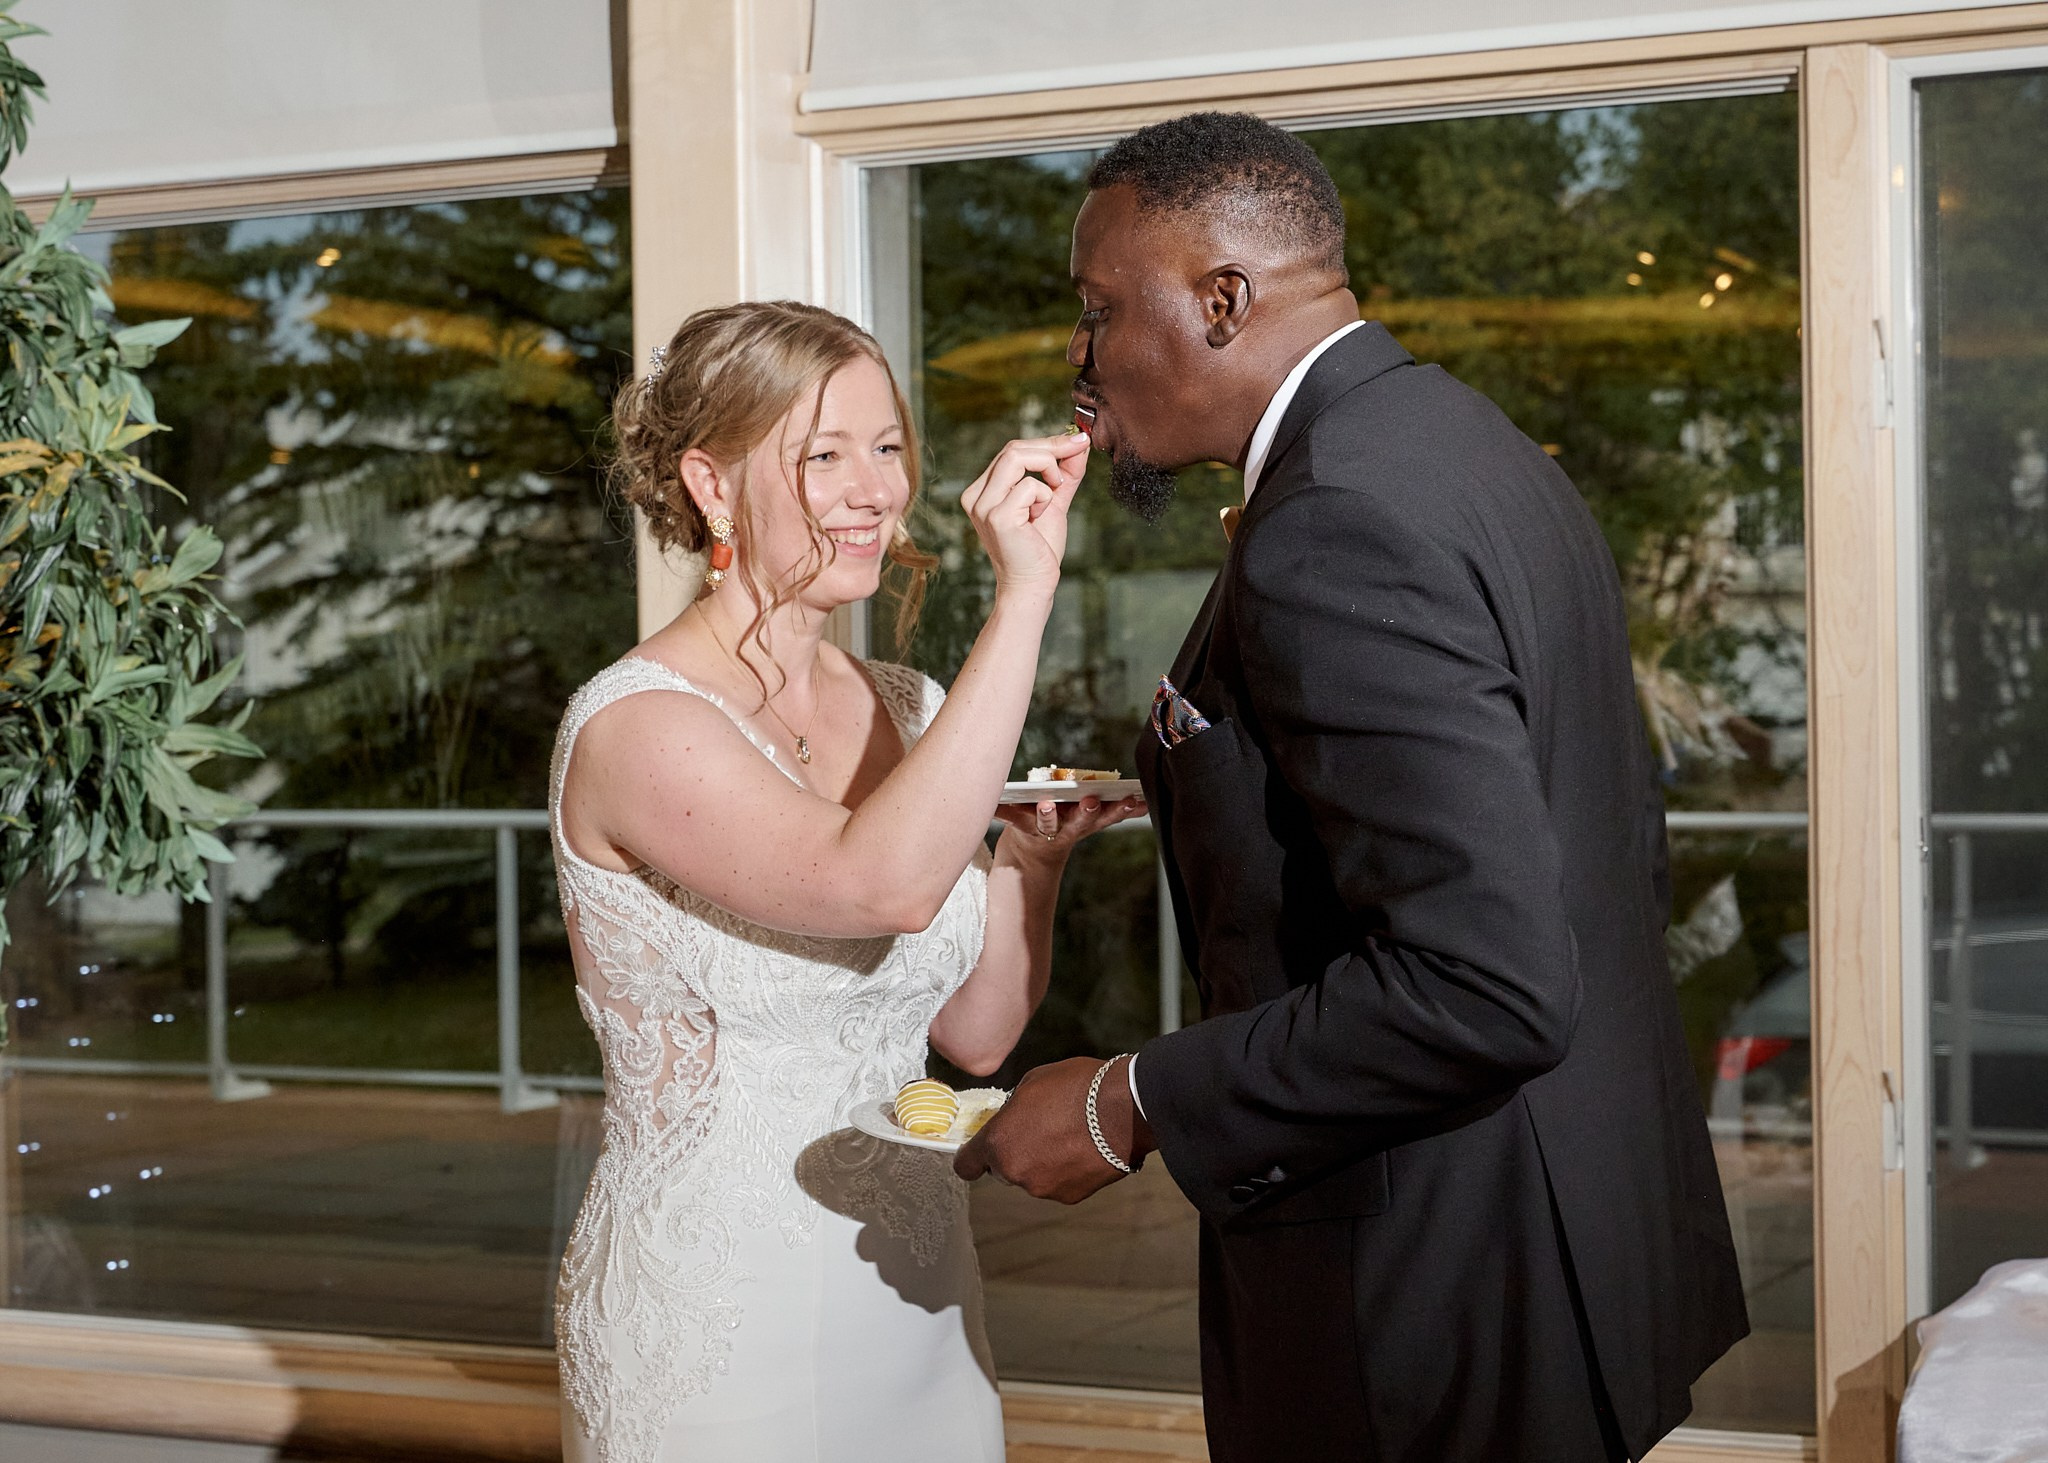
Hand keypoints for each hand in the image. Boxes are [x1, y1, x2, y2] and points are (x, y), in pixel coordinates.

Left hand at [954, 1054, 1154, 1202]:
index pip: (966, 1165)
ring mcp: (1043, 1187)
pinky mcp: (1070, 1196)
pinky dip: (1066, 1171)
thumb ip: (1013, 1109)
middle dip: (1015, 1153)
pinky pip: (1059, 1184)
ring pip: (1033, 1177)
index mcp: (998, 1141)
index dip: (972, 1158)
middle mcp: (1015, 1171)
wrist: (1124, 1110)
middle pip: (1003, 1169)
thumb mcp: (1033, 1083)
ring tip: (1068, 1136)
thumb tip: (1012, 1118)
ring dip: (1042, 1163)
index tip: (980, 1152)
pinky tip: (1083, 1149)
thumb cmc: (1078, 1088)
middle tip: (1040, 1130)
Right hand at [958, 432, 1089, 598]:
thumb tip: (1080, 443)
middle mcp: (976, 496)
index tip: (1078, 440)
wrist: (1033, 585)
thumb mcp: (1053, 502)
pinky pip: (1028, 486)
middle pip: (1013, 448)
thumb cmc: (1039, 548)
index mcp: (982, 490)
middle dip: (1052, 447)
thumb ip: (1065, 474)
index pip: (1011, 451)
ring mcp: (983, 506)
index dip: (1047, 442)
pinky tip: (1040, 517)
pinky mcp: (997, 517)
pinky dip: (1045, 497)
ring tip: (1055, 493)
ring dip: (1047, 469)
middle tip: (1078, 450)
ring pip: (1017, 458)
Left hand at [994, 793, 1146, 866]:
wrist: (1030, 857)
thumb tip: (1143, 801)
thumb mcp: (1086, 817)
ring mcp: (1044, 830)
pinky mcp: (1021, 828)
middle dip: (1088, 812)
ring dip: (1047, 814)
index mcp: (1087, 822)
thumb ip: (1111, 810)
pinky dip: (1000, 810)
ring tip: (1046, 804)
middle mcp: (1068, 828)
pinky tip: (993, 802)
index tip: (1135, 799)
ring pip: (1048, 823)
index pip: (1110, 814)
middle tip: (1092, 801)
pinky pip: (1010, 817)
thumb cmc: (1061, 825)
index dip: (1122, 808)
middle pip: (1081, 821)